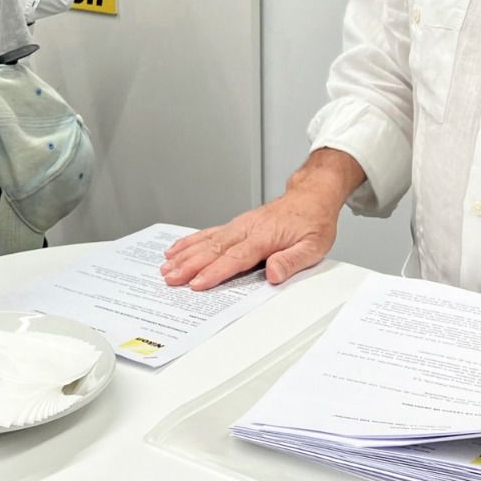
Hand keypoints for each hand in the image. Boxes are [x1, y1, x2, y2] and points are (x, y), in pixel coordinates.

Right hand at [161, 152, 357, 289]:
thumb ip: (292, 261)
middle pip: (214, 250)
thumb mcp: (314, 246)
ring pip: (207, 241)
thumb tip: (273, 273)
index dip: (214, 272)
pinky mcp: (236, 225)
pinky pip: (209, 233)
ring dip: (185, 254)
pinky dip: (191, 241)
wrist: (311, 196)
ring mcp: (239, 226)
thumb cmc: (314, 222)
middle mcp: (247, 229)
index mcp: (265, 237)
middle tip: (170, 278)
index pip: (235, 258)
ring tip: (166, 267)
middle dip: (189, 265)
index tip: (197, 284)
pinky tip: (176, 249)